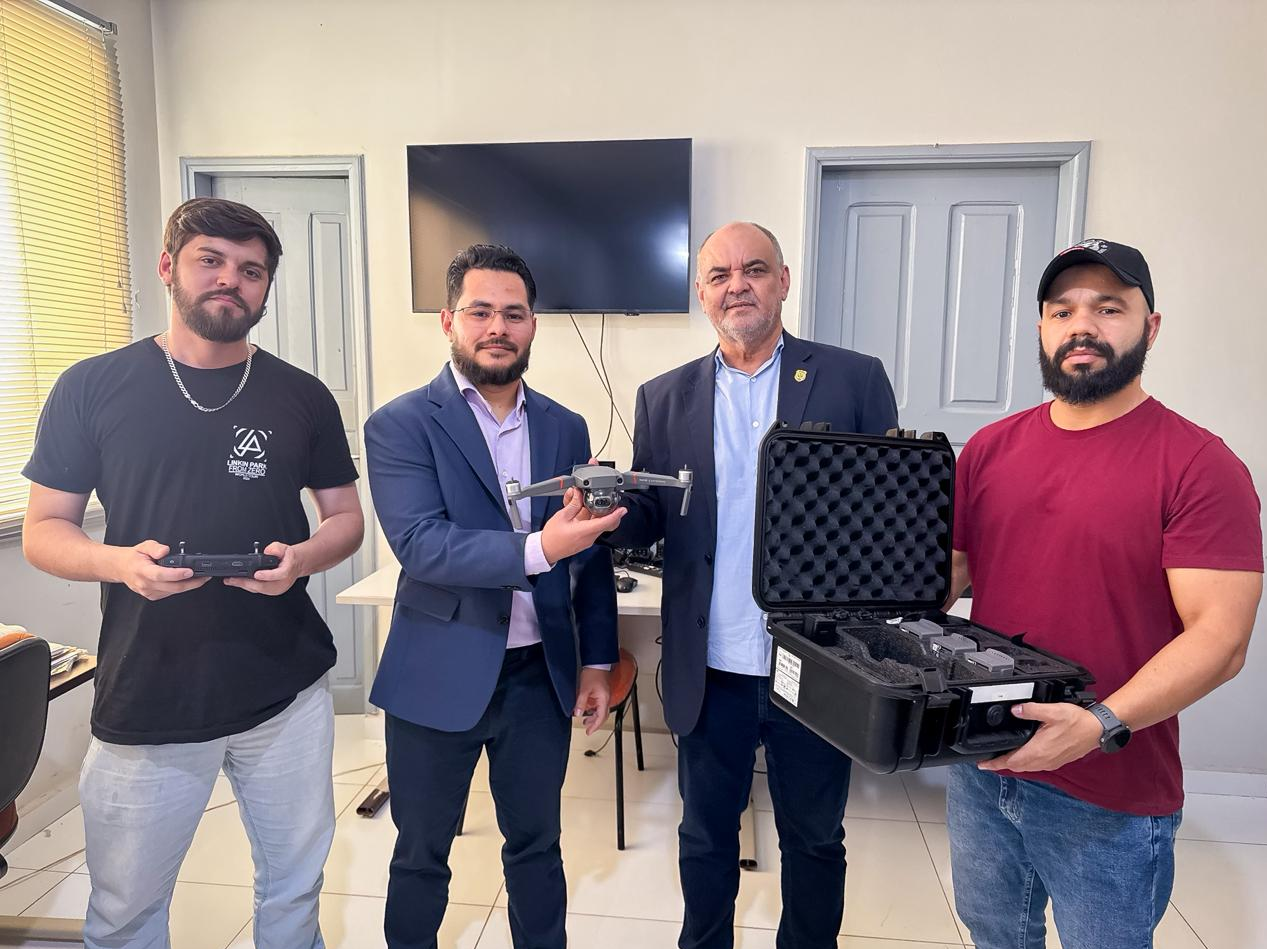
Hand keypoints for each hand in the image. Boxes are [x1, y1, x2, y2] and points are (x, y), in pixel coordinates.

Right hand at [114, 540, 209, 600]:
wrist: (122, 568)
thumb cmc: (134, 558)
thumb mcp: (143, 546)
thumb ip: (155, 547)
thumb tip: (165, 550)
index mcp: (141, 570)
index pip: (161, 574)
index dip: (176, 574)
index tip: (189, 571)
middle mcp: (145, 583)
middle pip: (171, 587)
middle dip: (191, 583)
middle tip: (204, 577)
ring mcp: (148, 592)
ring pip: (172, 592)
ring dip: (188, 586)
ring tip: (200, 578)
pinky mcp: (152, 596)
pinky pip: (169, 593)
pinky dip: (179, 588)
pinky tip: (186, 581)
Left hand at [223, 541, 303, 595]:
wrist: (296, 565)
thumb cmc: (288, 557)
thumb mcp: (284, 547)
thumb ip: (276, 548)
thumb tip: (267, 552)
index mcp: (288, 569)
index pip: (279, 574)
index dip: (267, 575)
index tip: (256, 574)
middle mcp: (283, 582)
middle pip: (265, 586)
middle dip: (247, 583)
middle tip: (232, 579)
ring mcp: (278, 588)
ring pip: (260, 590)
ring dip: (245, 586)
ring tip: (231, 581)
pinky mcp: (273, 591)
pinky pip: (259, 591)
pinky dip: (248, 586)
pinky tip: (239, 582)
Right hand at [541, 491, 624, 563]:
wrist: (546, 550)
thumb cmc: (552, 537)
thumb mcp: (562, 516)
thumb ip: (573, 504)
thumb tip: (579, 494)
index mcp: (584, 531)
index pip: (605, 522)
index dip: (616, 515)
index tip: (623, 509)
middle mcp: (589, 537)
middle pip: (605, 523)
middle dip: (607, 511)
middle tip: (607, 502)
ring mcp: (588, 540)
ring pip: (599, 525)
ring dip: (596, 514)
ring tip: (586, 504)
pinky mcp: (585, 540)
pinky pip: (593, 528)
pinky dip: (591, 519)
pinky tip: (582, 513)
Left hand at [574, 667, 611, 735]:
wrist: (597, 662)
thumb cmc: (593, 673)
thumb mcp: (584, 689)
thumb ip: (581, 703)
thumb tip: (577, 713)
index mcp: (604, 699)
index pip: (601, 717)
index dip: (595, 726)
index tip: (589, 731)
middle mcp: (606, 698)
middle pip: (603, 715)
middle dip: (595, 723)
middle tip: (587, 728)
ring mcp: (605, 695)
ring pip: (601, 710)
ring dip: (594, 716)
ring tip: (585, 720)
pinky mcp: (602, 692)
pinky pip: (599, 704)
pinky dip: (594, 709)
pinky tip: (588, 708)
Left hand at [978, 702, 1102, 772]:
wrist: (1097, 731)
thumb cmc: (1077, 722)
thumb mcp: (1052, 711)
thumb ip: (1031, 710)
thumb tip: (1015, 709)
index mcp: (1038, 750)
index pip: (1010, 761)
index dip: (994, 764)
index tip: (982, 765)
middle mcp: (1043, 760)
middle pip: (1016, 767)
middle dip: (1001, 764)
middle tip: (988, 761)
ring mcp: (1050, 762)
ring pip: (1026, 767)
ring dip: (1013, 764)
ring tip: (1003, 759)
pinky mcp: (1057, 761)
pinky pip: (1036, 766)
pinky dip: (1026, 763)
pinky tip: (1024, 756)